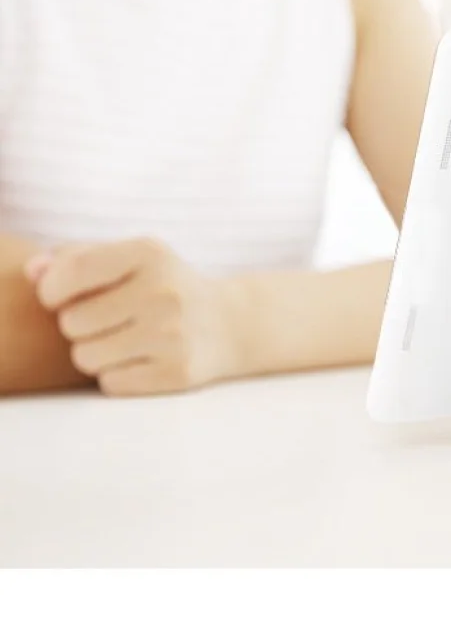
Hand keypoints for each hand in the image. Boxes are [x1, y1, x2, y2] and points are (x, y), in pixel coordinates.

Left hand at [25, 239, 240, 395]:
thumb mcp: (131, 259)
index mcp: (150, 254)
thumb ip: (77, 258)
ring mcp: (173, 334)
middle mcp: (164, 292)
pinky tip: (142, 358)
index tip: (61, 296)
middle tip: (109, 319)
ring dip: (95, 352)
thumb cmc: (165, 286)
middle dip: (80, 325)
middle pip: (72, 322)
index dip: (52, 291)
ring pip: (85, 357)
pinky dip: (117, 374)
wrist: (231, 323)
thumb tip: (33, 271)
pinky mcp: (177, 372)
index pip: (71, 273)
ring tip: (122, 340)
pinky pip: (110, 383)